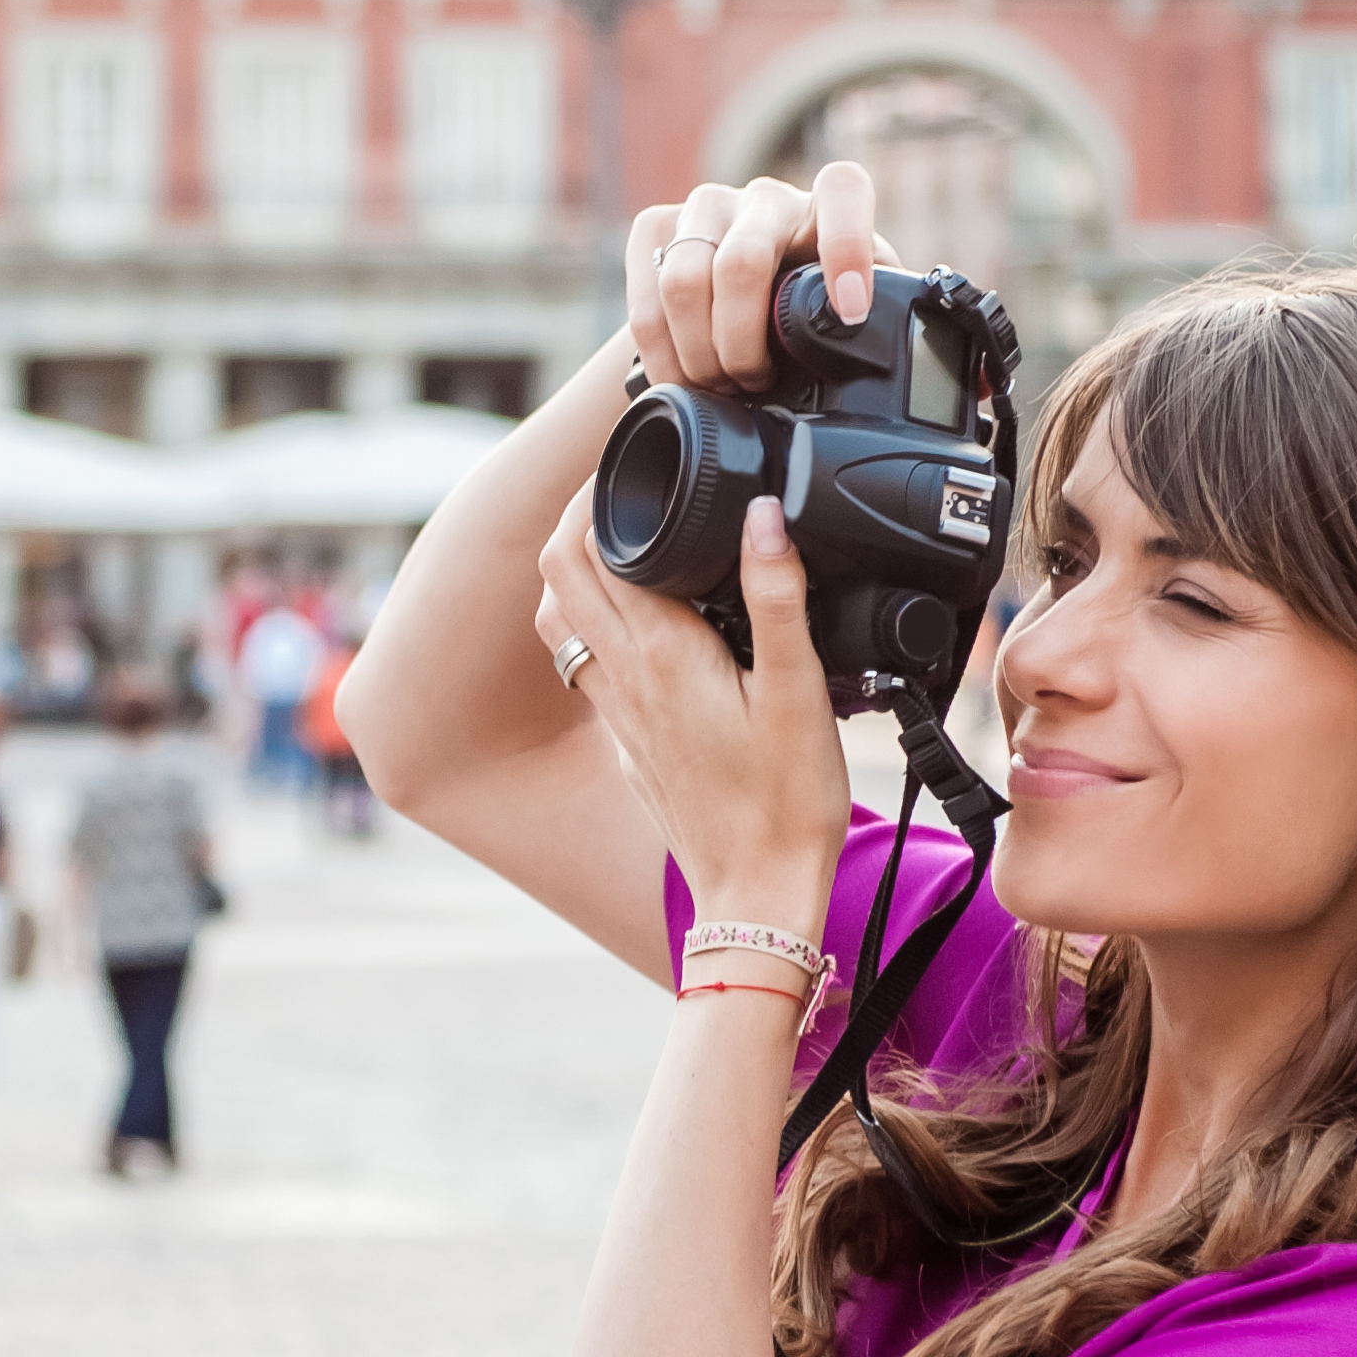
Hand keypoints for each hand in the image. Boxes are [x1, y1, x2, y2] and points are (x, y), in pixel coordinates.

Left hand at [531, 487, 845, 946]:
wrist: (757, 896)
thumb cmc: (784, 802)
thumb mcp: (797, 690)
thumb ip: (777, 597)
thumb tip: (763, 514)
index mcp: (659, 654)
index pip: (592, 551)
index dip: (598, 495)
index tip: (629, 460)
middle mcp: (621, 680)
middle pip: (559, 577)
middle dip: (576, 521)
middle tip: (619, 488)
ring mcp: (616, 715)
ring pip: (562, 623)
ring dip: (578, 573)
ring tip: (624, 545)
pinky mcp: (626, 744)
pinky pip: (588, 667)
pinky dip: (597, 625)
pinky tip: (644, 624)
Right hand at [623, 162, 899, 397]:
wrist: (740, 294)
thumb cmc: (812, 309)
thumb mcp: (855, 311)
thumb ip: (876, 324)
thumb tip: (905, 374)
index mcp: (827, 205)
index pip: (843, 192)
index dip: (846, 249)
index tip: (851, 312)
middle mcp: (765, 197)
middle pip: (741, 264)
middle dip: (742, 345)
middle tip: (754, 384)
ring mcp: (704, 206)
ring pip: (683, 285)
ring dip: (699, 356)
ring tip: (719, 388)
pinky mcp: (654, 227)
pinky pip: (645, 302)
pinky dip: (662, 357)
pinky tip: (682, 379)